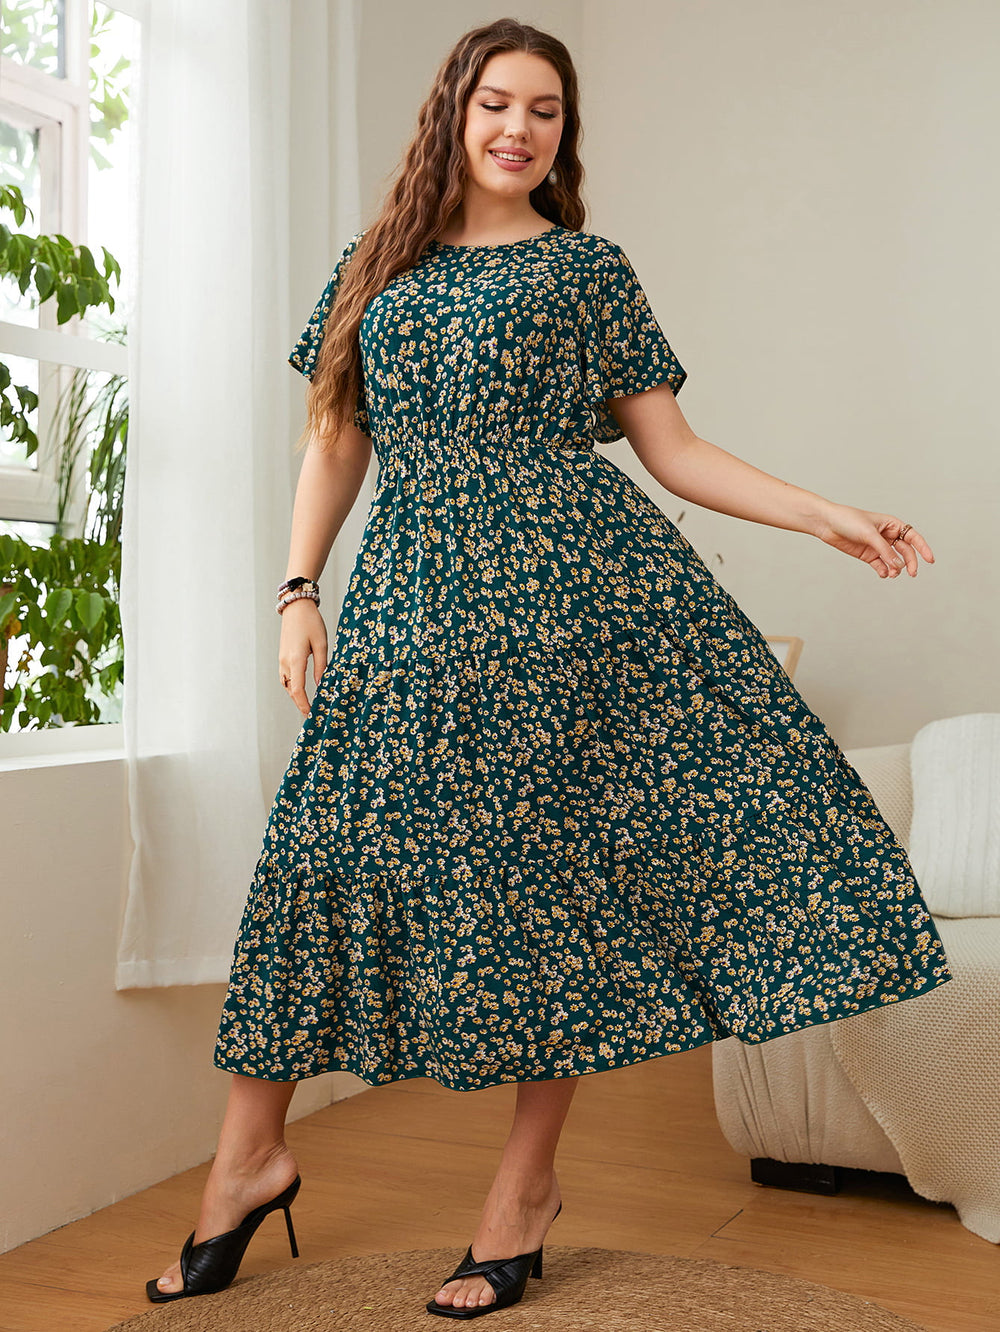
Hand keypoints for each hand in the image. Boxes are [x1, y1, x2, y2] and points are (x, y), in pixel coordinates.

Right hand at [278, 599, 327, 714]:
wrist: (296, 606)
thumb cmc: (311, 622)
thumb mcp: (321, 644)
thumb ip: (321, 666)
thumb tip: (321, 684)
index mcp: (295, 660)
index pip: (298, 690)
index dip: (304, 704)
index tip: (310, 715)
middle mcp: (285, 662)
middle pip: (291, 690)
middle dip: (300, 703)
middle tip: (311, 713)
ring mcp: (282, 659)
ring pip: (286, 684)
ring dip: (295, 695)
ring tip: (307, 703)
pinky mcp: (282, 656)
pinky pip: (285, 676)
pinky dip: (291, 685)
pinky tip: (300, 688)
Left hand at [813, 502, 934, 578]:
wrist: (827, 524)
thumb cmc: (849, 521)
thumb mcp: (869, 534)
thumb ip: (884, 550)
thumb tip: (898, 566)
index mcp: (892, 524)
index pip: (913, 537)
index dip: (923, 548)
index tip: (930, 560)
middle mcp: (887, 535)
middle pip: (905, 551)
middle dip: (910, 562)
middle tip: (912, 573)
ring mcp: (877, 546)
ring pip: (894, 560)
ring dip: (896, 568)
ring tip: (893, 573)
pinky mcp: (868, 555)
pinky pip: (881, 565)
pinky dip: (884, 571)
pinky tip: (884, 574)